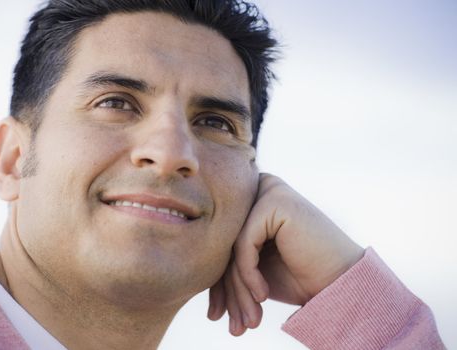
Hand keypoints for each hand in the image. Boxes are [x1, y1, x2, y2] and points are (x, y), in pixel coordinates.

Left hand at [207, 173, 363, 335]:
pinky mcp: (274, 202)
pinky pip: (244, 246)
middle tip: (233, 327)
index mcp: (250, 202)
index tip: (217, 316)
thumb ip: (225, 262)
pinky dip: (250, 275)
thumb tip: (189, 274)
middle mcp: (257, 191)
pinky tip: (263, 296)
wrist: (342, 281)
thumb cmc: (299, 276)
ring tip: (248, 323)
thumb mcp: (254, 271)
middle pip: (224, 245)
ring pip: (232, 248)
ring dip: (239, 292)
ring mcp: (267, 192)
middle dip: (227, 292)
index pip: (221, 244)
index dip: (218, 284)